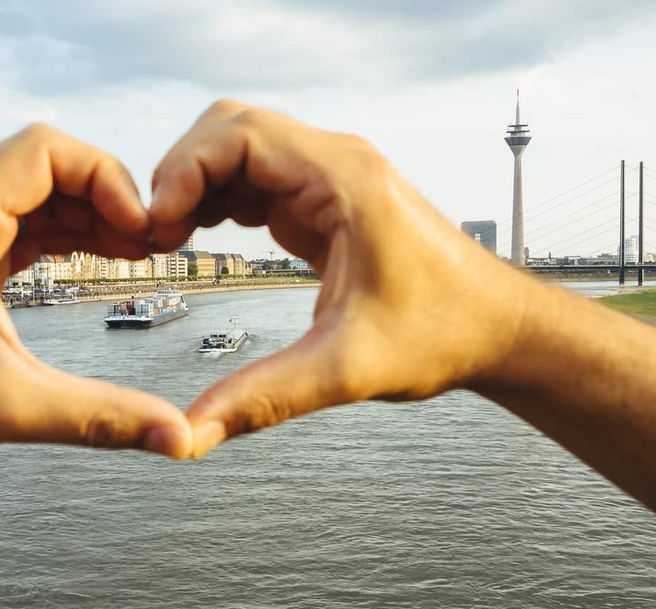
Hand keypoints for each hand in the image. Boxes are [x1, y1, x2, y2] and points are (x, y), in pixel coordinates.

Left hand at [0, 124, 194, 473]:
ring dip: (83, 216)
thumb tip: (180, 439)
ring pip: (29, 195)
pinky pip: (13, 226)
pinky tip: (91, 263)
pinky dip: (56, 237)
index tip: (140, 230)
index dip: (106, 177)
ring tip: (132, 254)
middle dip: (102, 196)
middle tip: (147, 246)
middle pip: (42, 165)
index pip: (44, 149)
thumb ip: (100, 417)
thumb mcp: (10, 408)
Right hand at [147, 100, 534, 455]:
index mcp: (345, 180)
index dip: (185, 171)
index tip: (159, 226)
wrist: (498, 330)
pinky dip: (218, 198)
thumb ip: (265, 398)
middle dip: (182, 172)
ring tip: (170, 240)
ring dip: (197, 184)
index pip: (239, 135)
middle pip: (230, 128)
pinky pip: (256, 177)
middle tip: (156, 235)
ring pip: (239, 147)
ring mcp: (331, 178)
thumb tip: (191, 433)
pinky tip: (201, 238)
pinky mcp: (326, 200)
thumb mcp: (347, 370)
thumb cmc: (444, 335)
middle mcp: (337, 164)